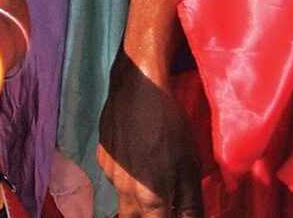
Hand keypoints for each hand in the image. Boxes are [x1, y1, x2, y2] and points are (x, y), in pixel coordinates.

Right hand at [98, 54, 204, 217]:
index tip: (173, 212)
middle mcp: (124, 191)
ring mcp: (108, 173)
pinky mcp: (101, 156)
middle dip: (147, 216)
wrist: (138, 88)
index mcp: (149, 198)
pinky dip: (126, 177)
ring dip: (137, 198)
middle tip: (162, 205)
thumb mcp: (190, 167)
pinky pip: (113, 177)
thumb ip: (190, 204)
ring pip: (122, 199)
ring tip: (152, 175)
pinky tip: (138, 156)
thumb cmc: (169, 126)